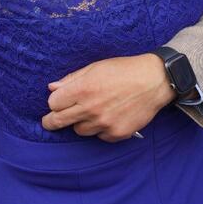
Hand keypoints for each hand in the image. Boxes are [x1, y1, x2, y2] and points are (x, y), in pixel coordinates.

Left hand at [41, 54, 173, 141]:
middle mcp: (91, 108)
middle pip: (59, 121)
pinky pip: (99, 136)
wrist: (153, 81)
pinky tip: (109, 117)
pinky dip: (101, 129)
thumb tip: (51, 88)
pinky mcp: (117, 133)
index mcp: (83, 88)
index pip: (53, 104)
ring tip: (93, 112)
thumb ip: (72, 79)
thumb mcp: (95, 67)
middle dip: (51, 121)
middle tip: (49, 122)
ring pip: (79, 131)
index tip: (57, 103)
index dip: (54, 102)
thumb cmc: (123, 70)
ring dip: (81, 123)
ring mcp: (104, 123)